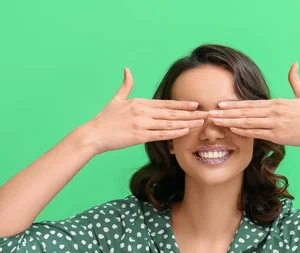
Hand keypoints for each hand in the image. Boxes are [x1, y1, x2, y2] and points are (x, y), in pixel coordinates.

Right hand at [80, 68, 208, 154]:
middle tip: (206, 113)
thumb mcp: (116, 99)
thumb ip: (125, 85)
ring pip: (169, 123)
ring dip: (187, 122)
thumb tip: (126, 69)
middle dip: (190, 113)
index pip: (166, 103)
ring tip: (201, 122)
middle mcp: (142, 111)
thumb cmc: (105, 119)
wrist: (93, 134)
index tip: (195, 104)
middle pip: (171, 112)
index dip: (182, 104)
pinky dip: (174, 132)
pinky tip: (185, 131)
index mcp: (139, 102)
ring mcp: (141, 123)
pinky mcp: (139, 136)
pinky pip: (160, 134)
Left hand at [209, 62, 299, 147]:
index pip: (250, 104)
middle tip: (210, 114)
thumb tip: (294, 64)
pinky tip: (232, 130)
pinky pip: (258, 134)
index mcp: (277, 103)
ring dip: (230, 122)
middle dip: (226, 113)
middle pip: (245, 112)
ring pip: (248, 123)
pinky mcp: (279, 136)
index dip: (234, 104)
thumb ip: (295, 80)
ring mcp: (275, 124)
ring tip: (216, 122)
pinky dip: (244, 132)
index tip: (220, 104)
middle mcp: (274, 112)